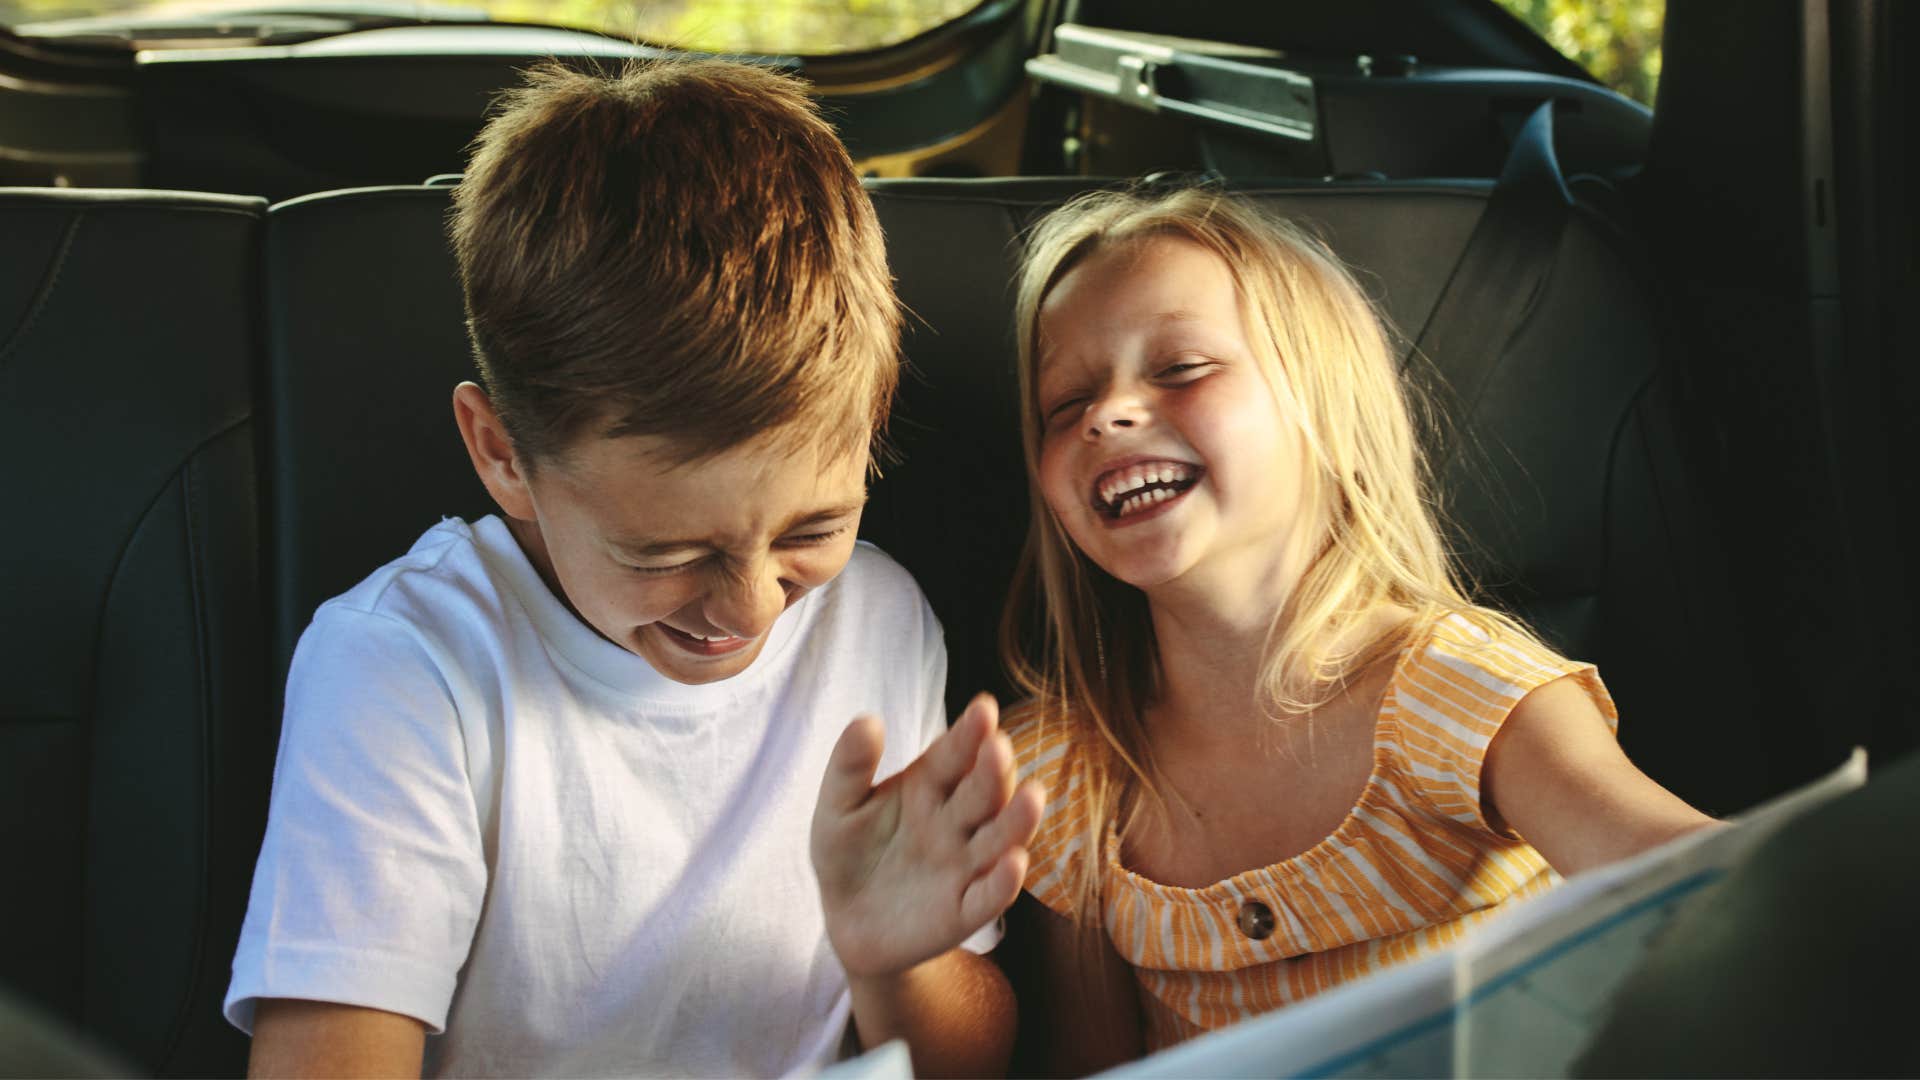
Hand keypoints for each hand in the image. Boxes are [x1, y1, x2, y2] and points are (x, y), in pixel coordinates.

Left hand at [810, 694, 1045, 979]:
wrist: (847, 922)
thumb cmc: (847, 854)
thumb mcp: (838, 808)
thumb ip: (850, 766)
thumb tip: (868, 719)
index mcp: (929, 786)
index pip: (954, 755)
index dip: (969, 733)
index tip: (983, 708)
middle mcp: (957, 821)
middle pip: (982, 793)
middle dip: (993, 771)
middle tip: (999, 748)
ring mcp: (964, 865)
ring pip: (998, 839)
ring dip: (1017, 820)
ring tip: (1032, 796)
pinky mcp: (964, 911)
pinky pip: (988, 897)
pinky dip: (1004, 882)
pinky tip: (1015, 862)